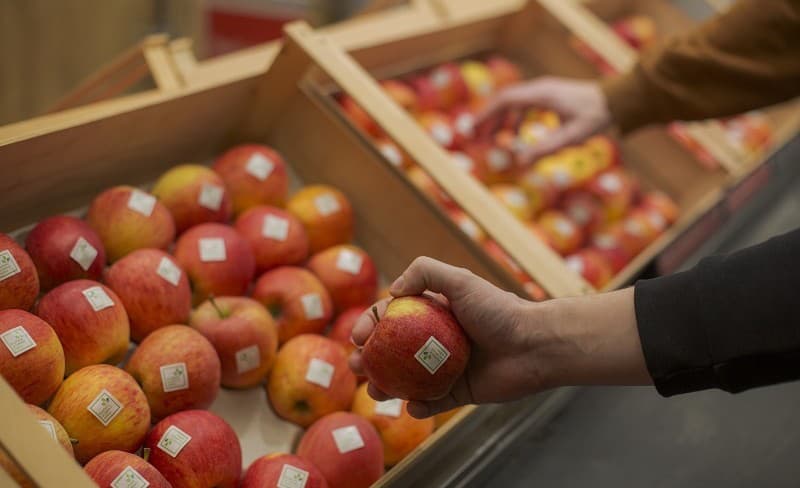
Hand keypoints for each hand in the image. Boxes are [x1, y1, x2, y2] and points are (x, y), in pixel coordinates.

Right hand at [350, 257, 551, 417]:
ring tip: (375, 391)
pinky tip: (413, 406)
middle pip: (392, 351)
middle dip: (369, 360)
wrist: (535, 345)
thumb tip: (392, 291)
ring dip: (386, 387)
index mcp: (433, 313)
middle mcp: (435, 340)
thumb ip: (425, 272)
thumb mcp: (461, 281)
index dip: (370, 326)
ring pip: (406, 380)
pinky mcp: (460, 393)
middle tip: (357, 366)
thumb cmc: (499, 310)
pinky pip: (434, 403)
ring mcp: (446, 368)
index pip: (391, 318)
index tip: (357, 338)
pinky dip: (420, 407)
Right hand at [476, 76, 611, 164]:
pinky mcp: (550, 95)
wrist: (617, 100)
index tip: (473, 128)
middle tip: (476, 136)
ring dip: (502, 119)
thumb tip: (520, 162)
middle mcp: (539, 89)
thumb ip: (545, 149)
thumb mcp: (571, 136)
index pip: (505, 100)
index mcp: (541, 94)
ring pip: (514, 102)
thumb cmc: (596, 117)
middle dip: (489, 118)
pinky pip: (524, 104)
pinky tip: (515, 134)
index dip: (486, 114)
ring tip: (494, 138)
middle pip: (505, 100)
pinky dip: (515, 118)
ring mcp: (544, 90)